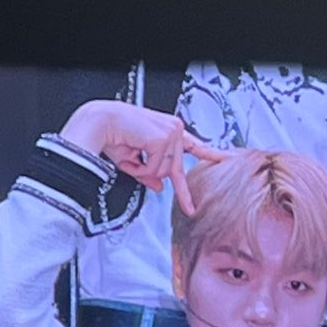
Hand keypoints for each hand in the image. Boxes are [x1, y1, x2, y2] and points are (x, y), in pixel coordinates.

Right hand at [60, 100, 226, 214]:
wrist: (98, 121)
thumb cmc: (112, 134)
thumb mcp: (134, 159)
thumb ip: (150, 173)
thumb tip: (160, 187)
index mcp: (170, 131)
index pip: (196, 146)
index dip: (212, 154)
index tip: (228, 159)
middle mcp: (174, 129)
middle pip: (176, 168)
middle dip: (179, 189)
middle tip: (186, 205)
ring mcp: (171, 133)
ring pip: (164, 171)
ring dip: (144, 170)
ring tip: (130, 154)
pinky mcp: (164, 138)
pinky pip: (155, 168)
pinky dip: (140, 167)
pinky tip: (132, 151)